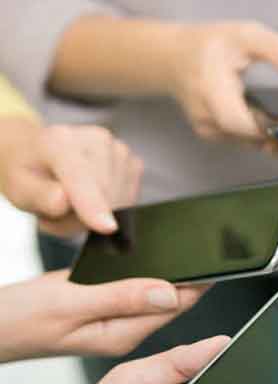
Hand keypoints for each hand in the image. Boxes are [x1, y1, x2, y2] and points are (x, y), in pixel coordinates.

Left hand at [0, 118, 142, 236]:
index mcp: (59, 140)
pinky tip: (94, 199)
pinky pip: (130, 200)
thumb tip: (62, 200)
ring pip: (120, 201)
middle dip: (84, 218)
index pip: (80, 176)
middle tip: (57, 214)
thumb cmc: (31, 175)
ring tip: (73, 205)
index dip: (93, 203)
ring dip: (98, 215)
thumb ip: (39, 196)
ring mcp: (119, 150)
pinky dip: (113, 209)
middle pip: (104, 195)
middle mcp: (96, 139)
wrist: (43, 157)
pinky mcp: (134, 163)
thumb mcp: (20, 189)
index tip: (107, 227)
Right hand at [0, 270, 205, 361]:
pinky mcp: (99, 311)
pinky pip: (133, 293)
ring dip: (172, 276)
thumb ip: (122, 297)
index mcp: (122, 333)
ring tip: (194, 253)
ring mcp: (111, 323)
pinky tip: (154, 262)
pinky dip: (146, 276)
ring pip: (153, 296)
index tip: (221, 263)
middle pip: (170, 303)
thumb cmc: (19, 319)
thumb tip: (169, 293)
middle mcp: (122, 331)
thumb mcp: (71, 303)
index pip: (176, 307)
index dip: (200, 284)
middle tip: (214, 252)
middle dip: (192, 279)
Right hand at [170, 22, 277, 140]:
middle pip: (253, 138)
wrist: (174, 58)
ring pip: (251, 142)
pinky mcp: (214, 136)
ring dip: (275, 133)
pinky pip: (245, 140)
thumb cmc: (211, 44)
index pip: (245, 125)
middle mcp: (207, 118)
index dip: (275, 128)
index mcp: (211, 92)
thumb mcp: (248, 35)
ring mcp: (209, 131)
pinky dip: (263, 132)